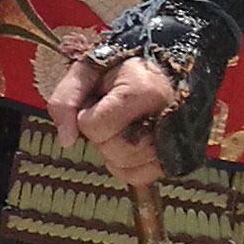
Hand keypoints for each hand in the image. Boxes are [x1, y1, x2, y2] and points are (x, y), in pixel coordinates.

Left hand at [47, 53, 174, 189]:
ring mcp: (173, 140)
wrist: (170, 68)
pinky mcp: (177, 156)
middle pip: (110, 148)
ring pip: (125, 165)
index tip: (99, 100)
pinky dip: (127, 166)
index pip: (94, 126)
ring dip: (113, 150)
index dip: (87, 115)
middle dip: (101, 134)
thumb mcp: (91, 67)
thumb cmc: (127, 66)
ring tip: (123, 126)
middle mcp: (163, 119)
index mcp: (142, 91)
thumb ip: (67, 98)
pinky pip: (139, 177)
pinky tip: (129, 145)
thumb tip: (65, 140)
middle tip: (112, 114)